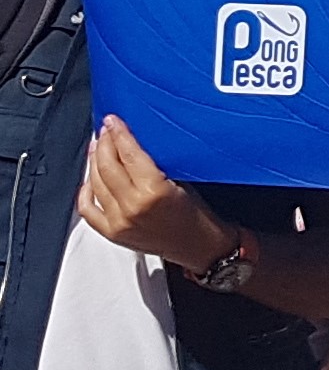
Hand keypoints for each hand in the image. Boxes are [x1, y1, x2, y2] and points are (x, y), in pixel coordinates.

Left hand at [77, 116, 230, 271]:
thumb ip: (156, 165)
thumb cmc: (200, 217)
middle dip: (105, 143)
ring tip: (98, 149)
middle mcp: (133, 207)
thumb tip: (134, 144)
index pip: (128, 154)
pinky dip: (86, 191)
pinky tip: (89, 180)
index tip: (114, 121)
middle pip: (107, 166)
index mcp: (154, 191)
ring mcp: (119, 221)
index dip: (119, 133)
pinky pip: (88, 209)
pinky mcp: (112, 233)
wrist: (201, 248)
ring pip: (95, 183)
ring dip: (94, 162)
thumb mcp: (185, 181)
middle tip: (106, 130)